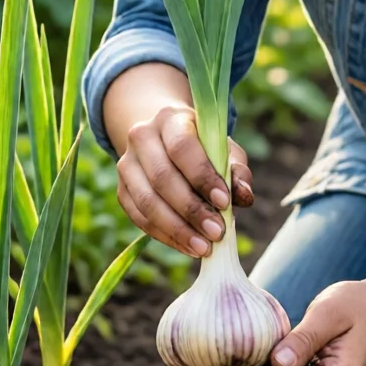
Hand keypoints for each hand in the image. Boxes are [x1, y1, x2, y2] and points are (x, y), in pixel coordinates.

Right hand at [116, 104, 252, 257]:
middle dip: (192, 209)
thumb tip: (244, 196)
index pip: (182, 147)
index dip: (202, 176)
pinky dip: (166, 236)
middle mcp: (142, 137)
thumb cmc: (202, 148)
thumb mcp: (224, 150)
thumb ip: (236, 171)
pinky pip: (140, 218)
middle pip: (162, 177)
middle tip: (217, 232)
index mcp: (170, 119)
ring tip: (204, 247)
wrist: (164, 141)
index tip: (224, 202)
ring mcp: (126, 164)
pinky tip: (188, 246)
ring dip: (177, 229)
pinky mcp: (122, 190)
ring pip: (147, 202)